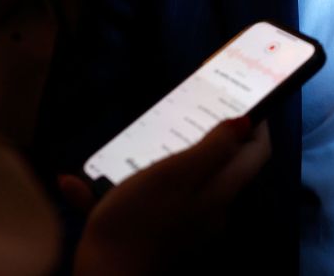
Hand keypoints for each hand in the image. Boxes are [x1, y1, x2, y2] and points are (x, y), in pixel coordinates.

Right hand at [67, 118, 271, 275]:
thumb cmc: (141, 218)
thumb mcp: (177, 173)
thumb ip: (213, 148)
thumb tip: (247, 123)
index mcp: (220, 192)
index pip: (257, 153)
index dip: (256, 123)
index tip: (240, 98)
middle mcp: (211, 210)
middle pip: (224, 166)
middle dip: (212, 136)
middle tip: (191, 108)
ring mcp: (185, 225)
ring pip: (184, 183)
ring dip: (166, 159)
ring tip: (143, 135)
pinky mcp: (156, 236)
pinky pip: (145, 204)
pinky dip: (120, 190)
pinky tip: (77, 184)